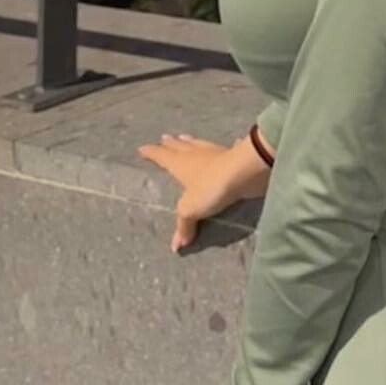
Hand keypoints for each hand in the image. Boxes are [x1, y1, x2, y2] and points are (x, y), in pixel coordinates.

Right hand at [136, 133, 245, 251]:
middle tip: (164, 138)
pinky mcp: (230, 157)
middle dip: (169, 144)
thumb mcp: (191, 209)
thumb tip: (175, 246)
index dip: (151, 153)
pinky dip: (216, 148)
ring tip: (183, 137)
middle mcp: (194, 155)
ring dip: (189, 142)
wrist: (244, 172)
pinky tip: (221, 146)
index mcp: (180, 164)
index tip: (141, 148)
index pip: (161, 156)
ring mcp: (213, 153)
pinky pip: (218, 149)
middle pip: (178, 147)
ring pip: (196, 145)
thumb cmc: (211, 187)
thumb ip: (183, 226)